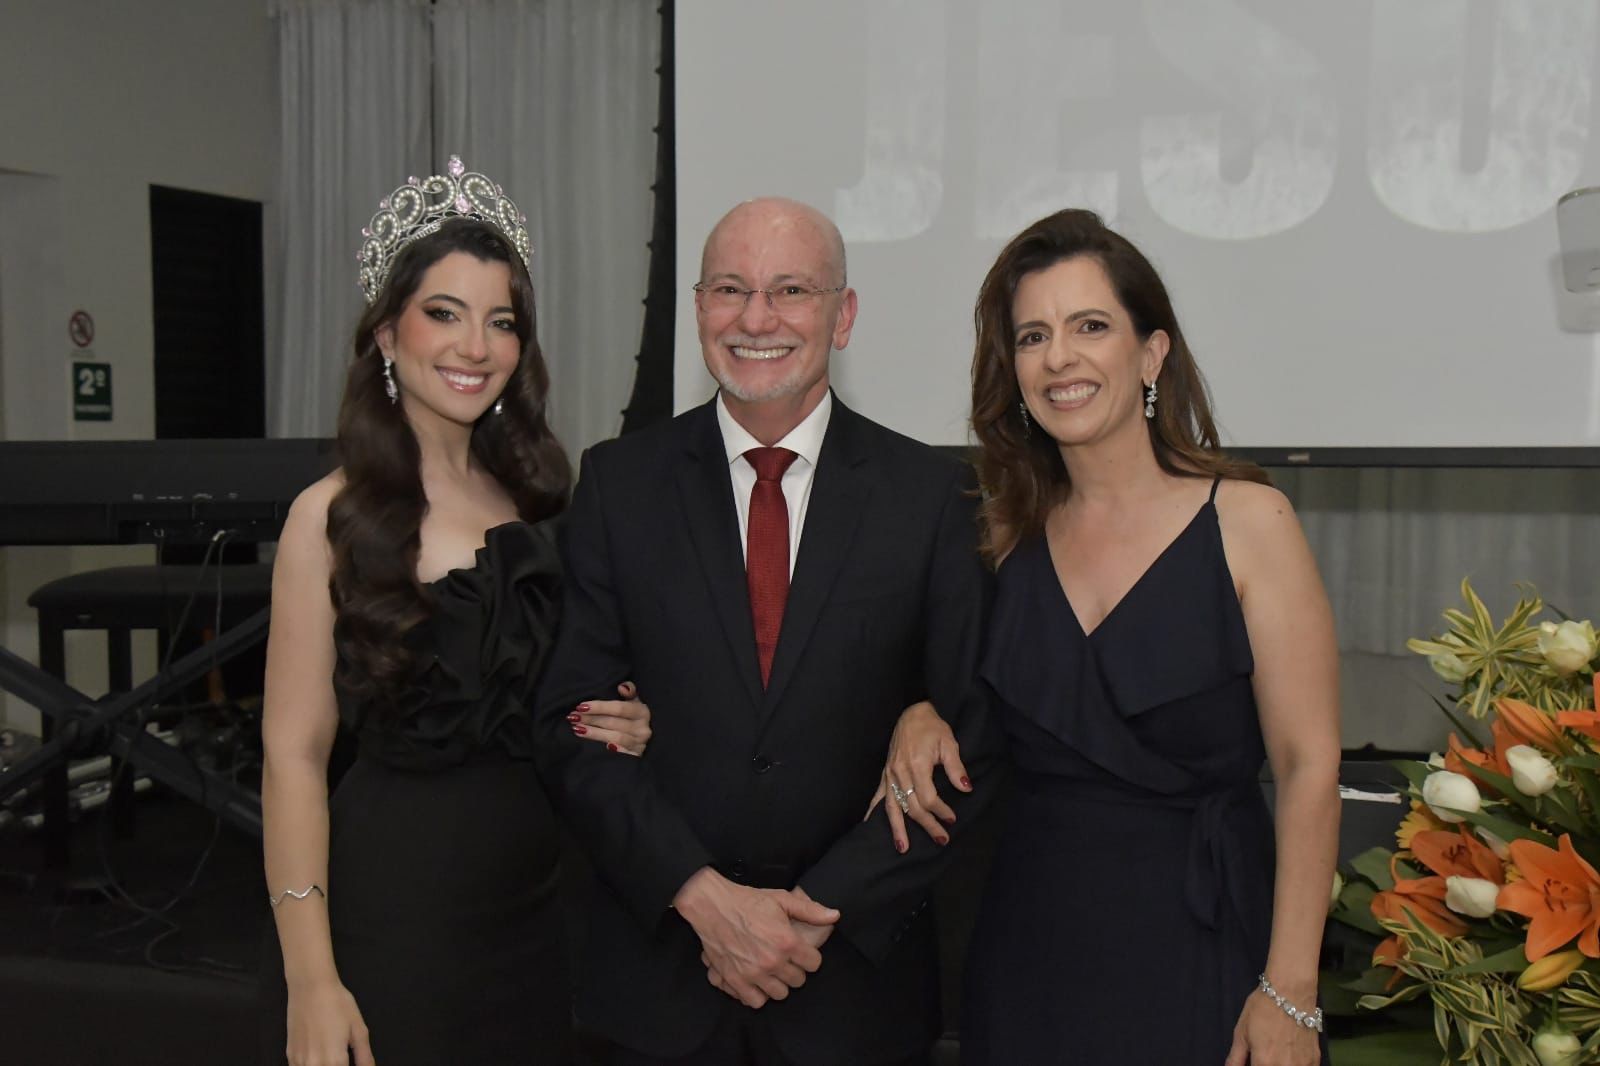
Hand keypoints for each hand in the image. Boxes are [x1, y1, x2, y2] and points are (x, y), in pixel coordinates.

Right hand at [285, 977, 374, 1065]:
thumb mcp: (359, 1030)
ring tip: (331, 1059)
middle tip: (342, 1061)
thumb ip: (365, 1057)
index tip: (349, 1063)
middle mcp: (315, 1065)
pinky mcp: (290, 1056)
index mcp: (336, 1061)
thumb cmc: (338, 1005)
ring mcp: (299, 1062)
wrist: (310, 988)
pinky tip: (318, 1060)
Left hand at [569, 680, 651, 754]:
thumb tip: (621, 687)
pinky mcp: (635, 756)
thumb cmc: (633, 719)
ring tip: (577, 729)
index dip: (599, 707)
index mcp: (642, 711)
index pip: (619, 708)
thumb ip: (629, 692)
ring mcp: (639, 744)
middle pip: (613, 722)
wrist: (643, 741)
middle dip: (591, 719)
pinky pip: (621, 754)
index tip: (581, 706)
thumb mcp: (634, 703)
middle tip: (573, 717)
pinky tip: (593, 747)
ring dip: (593, 733)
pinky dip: (609, 751)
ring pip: (614, 737)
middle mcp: (643, 728)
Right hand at [674, 869, 838, 1008]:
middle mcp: (772, 961)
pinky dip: (759, 994)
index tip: (801, 952)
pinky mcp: (736, 980)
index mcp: (787, 941)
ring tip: (772, 970)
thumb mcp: (782, 899)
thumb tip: (835, 916)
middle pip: (798, 981)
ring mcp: (753, 973)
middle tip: (786, 959)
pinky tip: (757, 981)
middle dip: (795, 970)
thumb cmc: (748, 901)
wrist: (713, 906)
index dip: (809, 957)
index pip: (814, 964)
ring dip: (778, 983)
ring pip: (780, 994)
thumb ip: (810, 910)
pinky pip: (756, 1001)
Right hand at [866, 700, 970, 852]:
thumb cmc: (931, 727)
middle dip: (927, 825)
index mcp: (917, 765)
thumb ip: (955, 767)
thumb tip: (965, 788)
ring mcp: (890, 774)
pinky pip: (877, 796)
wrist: (912, 712)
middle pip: (912, 806)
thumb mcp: (949, 742)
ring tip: (903, 847)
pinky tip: (869, 825)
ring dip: (897, 828)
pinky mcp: (885, 773)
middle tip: (941, 839)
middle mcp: (900, 772)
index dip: (941, 811)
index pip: (928, 797)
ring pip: (892, 807)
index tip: (952, 819)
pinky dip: (872, 811)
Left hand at [1225, 983, 1320, 1065]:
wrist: (1291, 991)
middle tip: (1262, 1058)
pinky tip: (1290, 1057)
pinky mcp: (1315, 1060)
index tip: (1252, 1062)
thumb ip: (1236, 1058)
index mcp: (1264, 1063)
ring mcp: (1303, 1065)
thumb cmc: (1263, 1009)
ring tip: (1275, 1055)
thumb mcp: (1241, 1032)